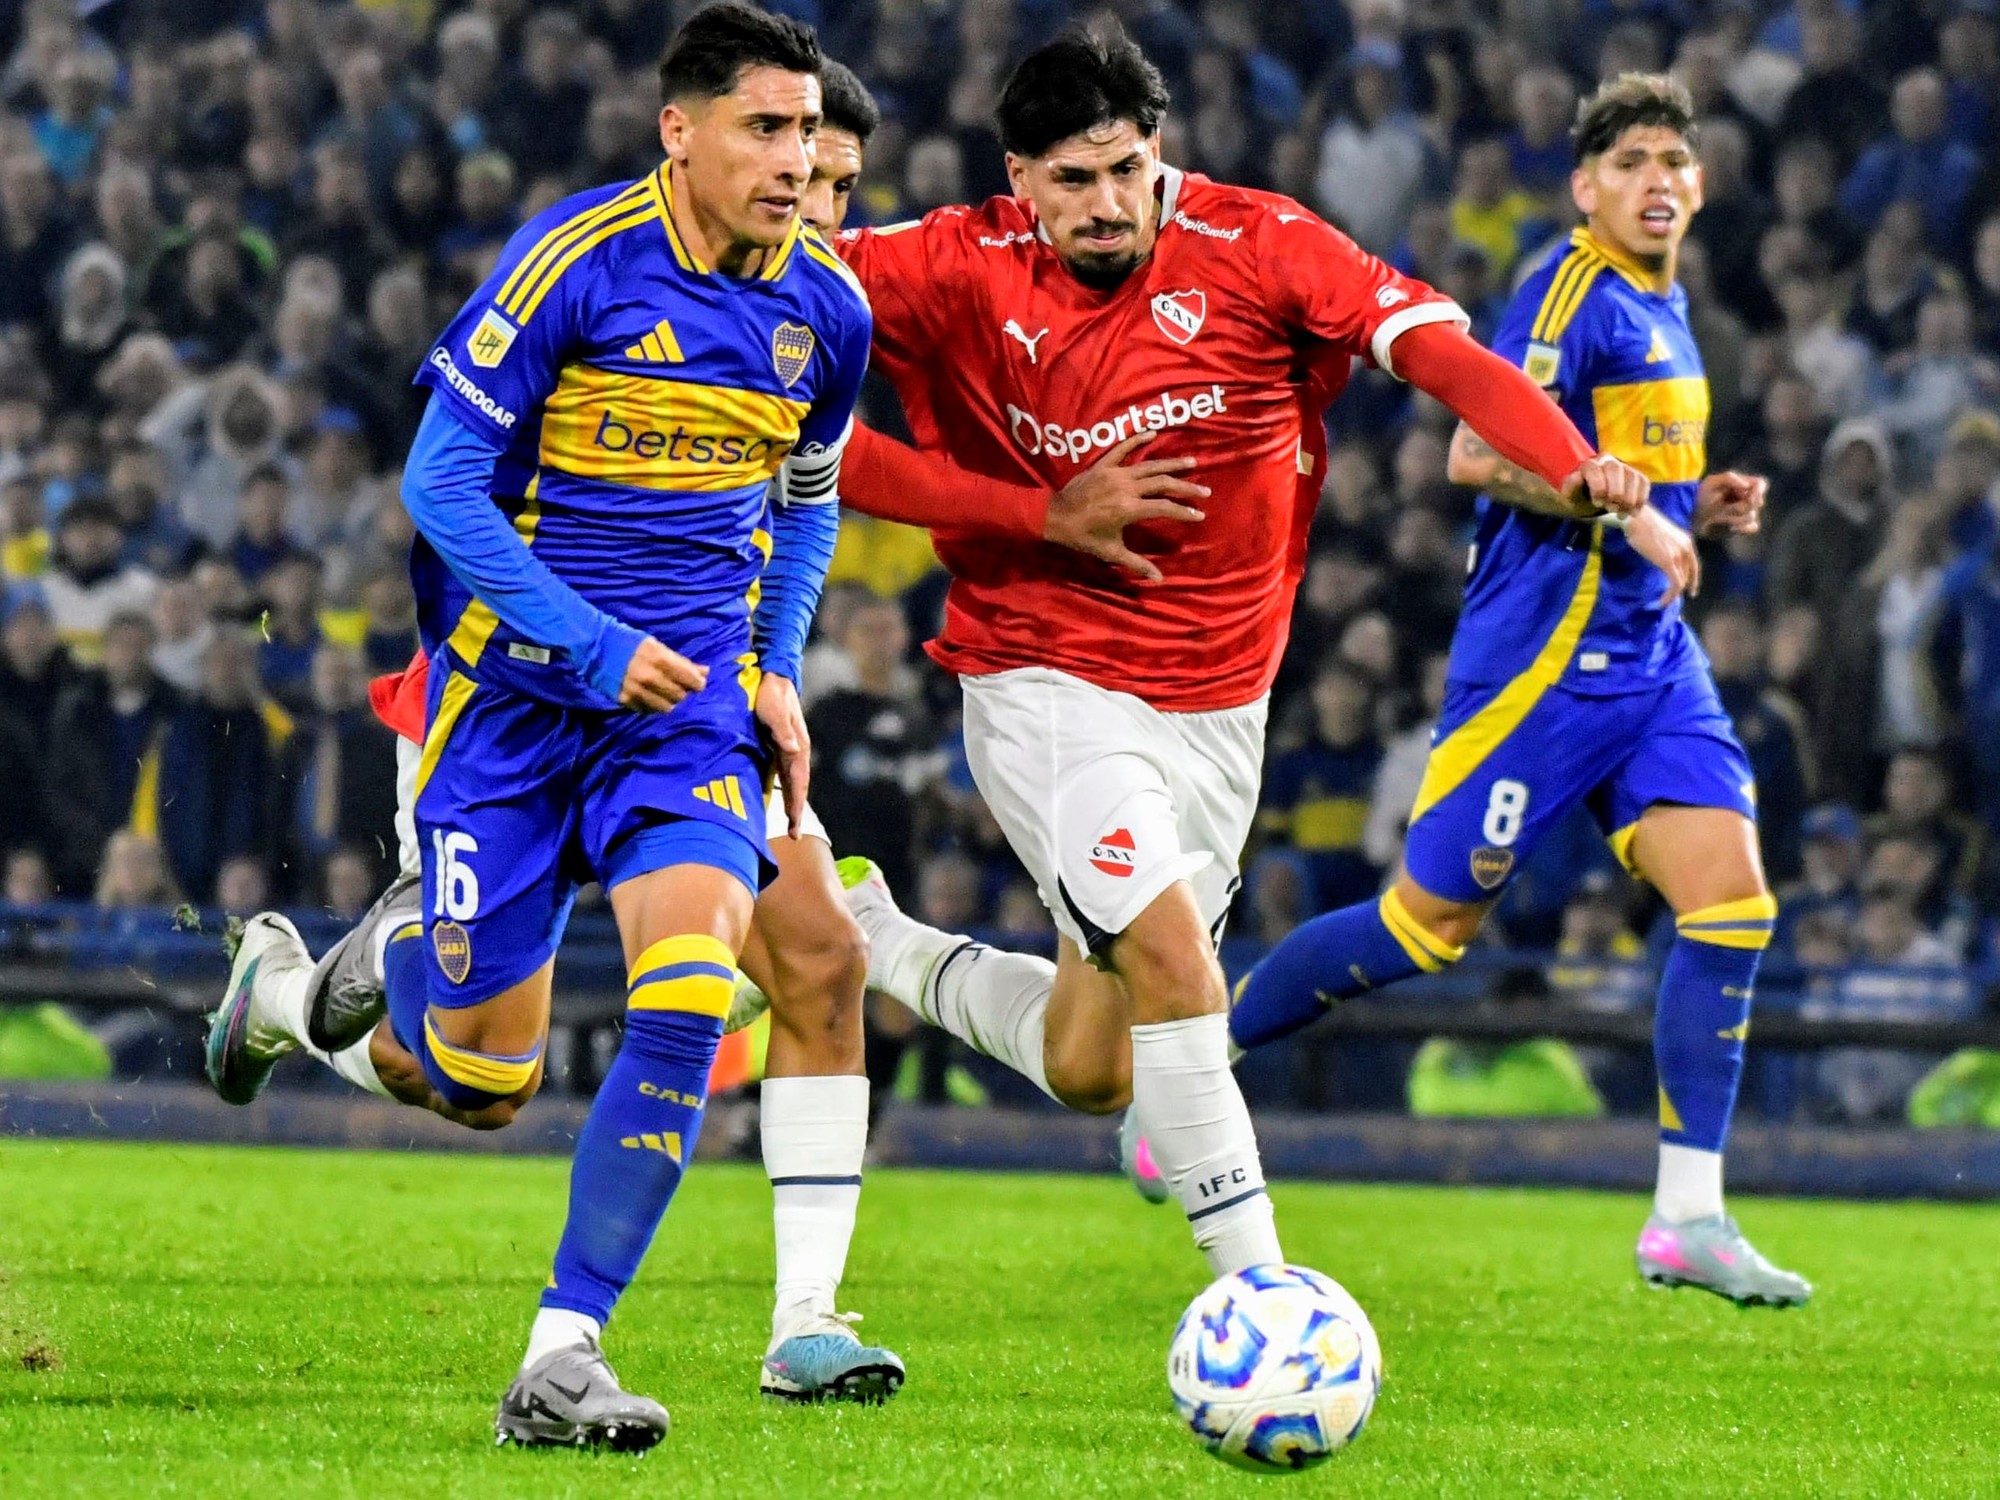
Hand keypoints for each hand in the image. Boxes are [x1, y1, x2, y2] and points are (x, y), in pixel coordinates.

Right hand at [619, 636, 706, 710]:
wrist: (596, 648)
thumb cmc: (631, 643)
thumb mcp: (658, 647)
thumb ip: (682, 662)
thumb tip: (706, 672)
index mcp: (660, 659)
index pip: (690, 679)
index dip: (697, 683)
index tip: (697, 683)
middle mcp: (650, 677)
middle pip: (679, 696)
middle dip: (681, 691)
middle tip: (675, 685)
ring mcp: (637, 690)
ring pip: (666, 707)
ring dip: (667, 701)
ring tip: (662, 692)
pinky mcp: (625, 700)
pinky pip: (648, 711)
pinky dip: (652, 705)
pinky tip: (648, 696)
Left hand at [755, 673, 809, 833]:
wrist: (773, 677)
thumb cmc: (771, 695)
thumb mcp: (774, 711)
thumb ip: (782, 732)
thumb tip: (793, 751)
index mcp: (798, 747)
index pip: (798, 782)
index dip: (796, 805)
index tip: (794, 825)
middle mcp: (797, 751)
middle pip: (798, 787)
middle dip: (796, 811)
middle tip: (794, 836)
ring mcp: (791, 750)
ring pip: (793, 783)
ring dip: (792, 803)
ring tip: (790, 825)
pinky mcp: (782, 747)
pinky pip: (785, 774)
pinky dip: (785, 791)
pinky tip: (780, 800)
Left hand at [1044, 431, 1207, 582]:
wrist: (1056, 518)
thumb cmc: (1084, 537)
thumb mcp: (1111, 553)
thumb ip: (1137, 564)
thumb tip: (1159, 580)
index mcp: (1130, 509)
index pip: (1165, 508)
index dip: (1184, 512)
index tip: (1199, 514)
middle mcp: (1126, 487)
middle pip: (1163, 483)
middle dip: (1186, 487)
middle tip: (1204, 490)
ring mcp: (1115, 473)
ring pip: (1149, 465)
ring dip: (1172, 463)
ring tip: (1191, 462)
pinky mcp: (1103, 464)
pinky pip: (1122, 448)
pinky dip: (1137, 439)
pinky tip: (1153, 433)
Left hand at [1559, 454, 1649, 516]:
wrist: (1597, 505)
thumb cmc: (1581, 500)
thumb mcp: (1570, 498)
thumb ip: (1571, 487)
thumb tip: (1577, 476)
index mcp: (1588, 465)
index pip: (1593, 469)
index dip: (1597, 486)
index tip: (1598, 503)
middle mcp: (1607, 461)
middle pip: (1615, 468)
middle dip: (1615, 491)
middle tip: (1611, 508)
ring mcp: (1624, 467)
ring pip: (1632, 476)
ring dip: (1628, 499)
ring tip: (1621, 514)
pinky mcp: (1637, 476)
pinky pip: (1643, 483)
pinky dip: (1640, 500)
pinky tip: (1633, 513)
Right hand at [1623, 504, 1700, 605]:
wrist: (1638, 518)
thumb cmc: (1643, 525)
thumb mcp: (1662, 538)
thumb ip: (1667, 549)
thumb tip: (1662, 560)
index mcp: (1687, 542)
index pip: (1694, 566)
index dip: (1693, 580)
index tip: (1691, 590)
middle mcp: (1687, 549)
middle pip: (1687, 575)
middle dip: (1681, 587)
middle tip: (1672, 598)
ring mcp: (1679, 555)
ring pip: (1681, 581)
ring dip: (1673, 594)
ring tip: (1664, 601)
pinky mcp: (1669, 562)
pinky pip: (1675, 584)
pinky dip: (1670, 595)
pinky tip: (1663, 601)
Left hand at [1694, 471, 1766, 537]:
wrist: (1690, 516)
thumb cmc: (1700, 496)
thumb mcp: (1710, 482)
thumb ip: (1729, 478)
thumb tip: (1746, 485)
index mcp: (1741, 485)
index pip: (1761, 484)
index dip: (1758, 491)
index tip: (1748, 497)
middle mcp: (1746, 498)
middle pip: (1756, 502)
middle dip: (1738, 507)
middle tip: (1723, 509)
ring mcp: (1745, 512)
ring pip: (1752, 516)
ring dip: (1734, 518)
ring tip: (1719, 518)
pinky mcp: (1743, 526)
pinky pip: (1753, 527)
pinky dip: (1743, 528)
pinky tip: (1730, 527)